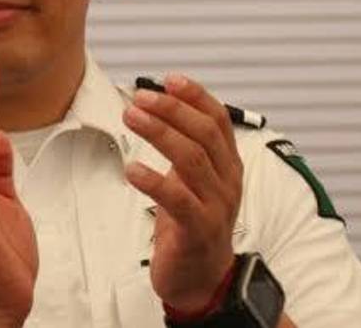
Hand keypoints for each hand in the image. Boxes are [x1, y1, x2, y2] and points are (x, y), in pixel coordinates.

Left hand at [122, 74, 241, 312]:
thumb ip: (187, 149)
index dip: (195, 97)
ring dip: (160, 134)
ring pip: (192, 160)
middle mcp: (227, 182)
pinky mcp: (198, 231)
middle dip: (172, 110)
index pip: (218, 120)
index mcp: (228, 165)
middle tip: (140, 99)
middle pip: (204, 134)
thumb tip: (162, 108)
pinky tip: (132, 169)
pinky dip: (155, 181)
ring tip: (132, 118)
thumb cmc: (194, 226)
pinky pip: (179, 201)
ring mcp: (216, 206)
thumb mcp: (195, 181)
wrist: (203, 280)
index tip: (170, 80)